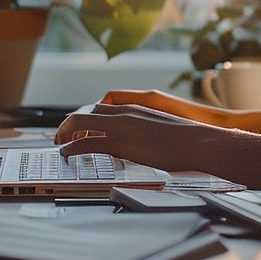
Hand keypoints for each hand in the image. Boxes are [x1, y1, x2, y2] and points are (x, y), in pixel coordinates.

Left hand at [55, 103, 219, 171]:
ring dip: (66, 133)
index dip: (86, 117)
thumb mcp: (162, 128)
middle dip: (69, 123)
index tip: (79, 129)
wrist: (200, 141)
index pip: (102, 106)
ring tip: (60, 144)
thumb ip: (147, 130)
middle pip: (87, 111)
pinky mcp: (123, 143)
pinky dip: (72, 147)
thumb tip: (142, 142)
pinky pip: (88, 143)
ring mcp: (123, 127)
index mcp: (136, 108)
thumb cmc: (188, 139)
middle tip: (62, 135)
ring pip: (82, 123)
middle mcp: (126, 113)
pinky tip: (66, 153)